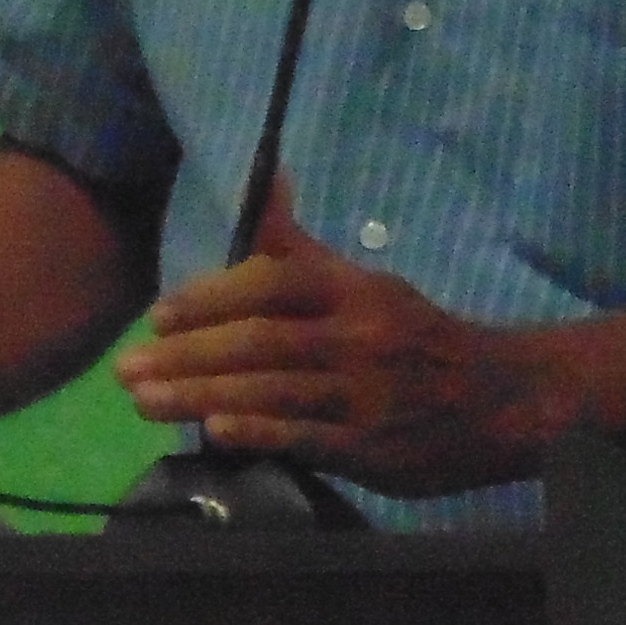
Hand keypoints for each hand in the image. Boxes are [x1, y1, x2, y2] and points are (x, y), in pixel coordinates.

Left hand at [112, 182, 555, 497]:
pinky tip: (214, 433)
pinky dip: (258, 433)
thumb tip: (270, 177)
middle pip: (259, 340)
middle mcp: (355, 336)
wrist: (498, 400)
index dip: (211, 297)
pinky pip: (305, 438)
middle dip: (186, 355)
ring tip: (145, 403)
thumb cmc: (414, 337)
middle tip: (126, 370)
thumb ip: (302, 246)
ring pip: (271, 390)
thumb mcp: (365, 283)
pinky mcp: (369, 447)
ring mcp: (362, 394)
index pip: (272, 282)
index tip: (159, 317)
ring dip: (201, 397)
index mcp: (352, 290)